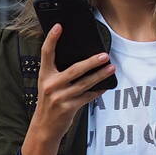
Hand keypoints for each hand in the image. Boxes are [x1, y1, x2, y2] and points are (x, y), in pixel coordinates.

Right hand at [33, 22, 114, 141]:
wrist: (44, 128)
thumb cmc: (48, 103)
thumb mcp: (47, 85)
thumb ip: (58, 73)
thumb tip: (79, 60)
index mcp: (44, 76)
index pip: (46, 53)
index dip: (51, 39)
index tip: (58, 26)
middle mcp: (51, 85)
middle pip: (74, 69)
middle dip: (91, 62)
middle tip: (104, 55)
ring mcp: (60, 97)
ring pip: (85, 83)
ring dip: (100, 75)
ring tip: (111, 68)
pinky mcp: (68, 108)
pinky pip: (87, 97)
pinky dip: (97, 91)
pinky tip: (105, 86)